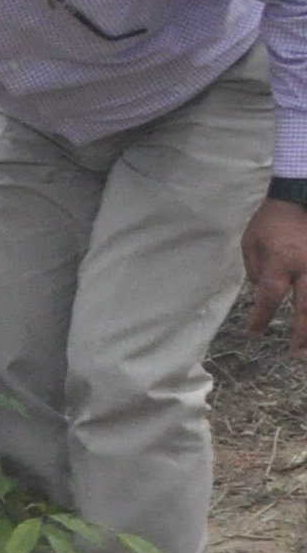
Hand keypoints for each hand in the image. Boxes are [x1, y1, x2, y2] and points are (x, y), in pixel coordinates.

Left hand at [248, 198, 306, 347]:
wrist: (301, 197)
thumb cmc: (272, 221)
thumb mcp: (251, 242)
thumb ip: (254, 268)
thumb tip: (262, 289)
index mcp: (280, 262)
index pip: (270, 297)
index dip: (262, 318)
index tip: (255, 334)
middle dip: (302, 335)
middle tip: (297, 355)